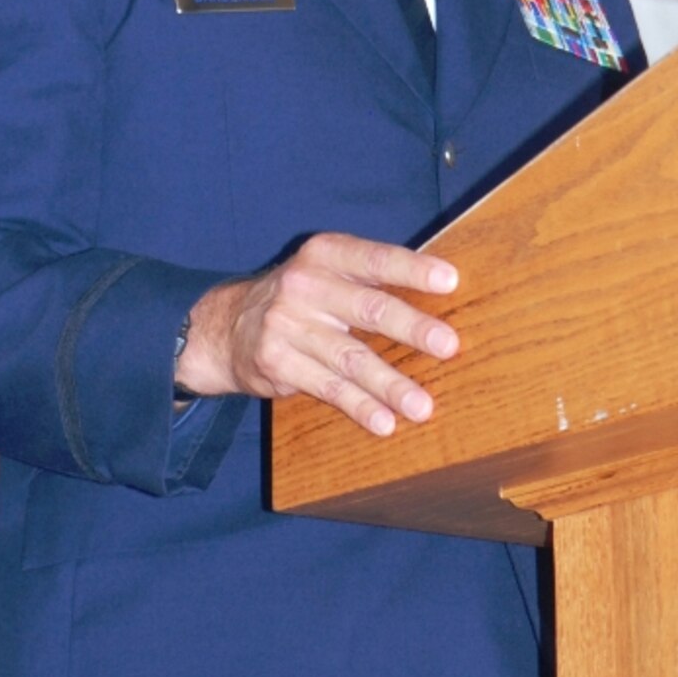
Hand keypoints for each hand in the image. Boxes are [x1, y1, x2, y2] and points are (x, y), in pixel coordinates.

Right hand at [174, 233, 459, 436]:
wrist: (227, 325)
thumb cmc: (303, 297)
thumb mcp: (328, 271)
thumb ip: (371, 278)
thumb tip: (443, 294)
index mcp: (325, 254)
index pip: (375, 258)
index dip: (413, 268)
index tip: (450, 281)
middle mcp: (304, 284)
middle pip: (368, 308)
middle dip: (412, 328)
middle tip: (449, 346)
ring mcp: (287, 324)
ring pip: (351, 358)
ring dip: (390, 384)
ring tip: (423, 406)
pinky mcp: (276, 362)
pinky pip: (327, 387)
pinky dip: (358, 406)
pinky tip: (384, 422)